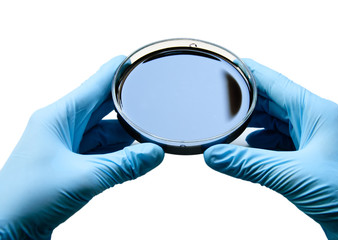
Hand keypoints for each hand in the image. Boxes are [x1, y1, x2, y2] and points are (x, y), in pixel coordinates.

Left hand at [0, 56, 163, 238]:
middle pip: (102, 106)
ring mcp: (66, 145)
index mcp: (58, 117)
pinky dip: (118, 152)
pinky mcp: (71, 163)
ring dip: (124, 134)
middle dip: (127, 105)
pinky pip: (100, 150)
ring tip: (148, 133)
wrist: (8, 230)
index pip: (95, 84)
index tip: (138, 60)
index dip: (118, 71)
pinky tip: (133, 154)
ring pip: (103, 131)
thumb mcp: (84, 178)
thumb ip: (125, 165)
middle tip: (153, 101)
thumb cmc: (27, 199)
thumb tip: (155, 154)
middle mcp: (62, 126)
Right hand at [204, 59, 337, 238]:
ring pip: (274, 122)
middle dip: (245, 102)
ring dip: (252, 125)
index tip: (228, 65)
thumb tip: (214, 155)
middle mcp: (314, 121)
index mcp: (316, 111)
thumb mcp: (291, 175)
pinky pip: (277, 142)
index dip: (249, 72)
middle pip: (271, 101)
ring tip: (230, 126)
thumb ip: (247, 164)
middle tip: (220, 102)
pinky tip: (248, 148)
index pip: (275, 82)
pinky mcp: (307, 158)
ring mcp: (311, 139)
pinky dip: (260, 144)